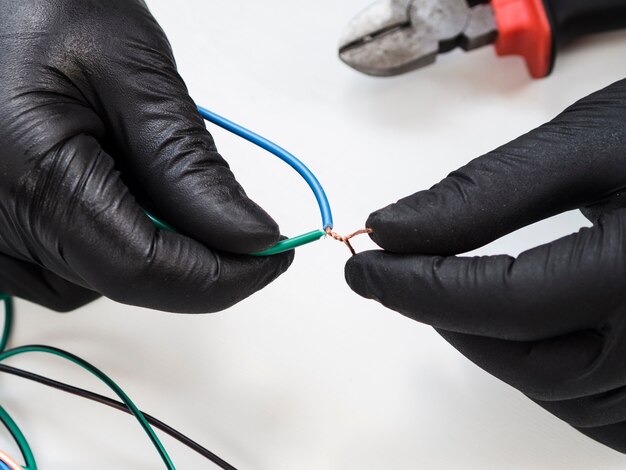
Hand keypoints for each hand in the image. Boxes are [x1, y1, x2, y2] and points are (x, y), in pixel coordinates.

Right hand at [0, 0, 291, 312]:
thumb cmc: (40, 8)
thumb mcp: (129, 68)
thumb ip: (188, 162)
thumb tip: (248, 235)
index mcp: (28, 177)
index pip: (144, 268)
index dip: (220, 276)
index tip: (273, 258)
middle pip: (128, 277)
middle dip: (197, 255)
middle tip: (236, 216)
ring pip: (102, 280)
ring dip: (153, 244)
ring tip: (147, 169)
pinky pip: (72, 268)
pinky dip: (115, 238)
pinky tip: (116, 186)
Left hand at [346, 79, 625, 451]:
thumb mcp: (586, 147)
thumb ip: (483, 195)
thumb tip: (395, 229)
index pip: (498, 303)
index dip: (416, 286)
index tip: (365, 267)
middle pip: (522, 357)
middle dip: (449, 314)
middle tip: (403, 272)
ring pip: (551, 388)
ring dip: (489, 342)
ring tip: (458, 288)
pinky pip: (590, 405)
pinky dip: (540, 368)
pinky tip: (519, 327)